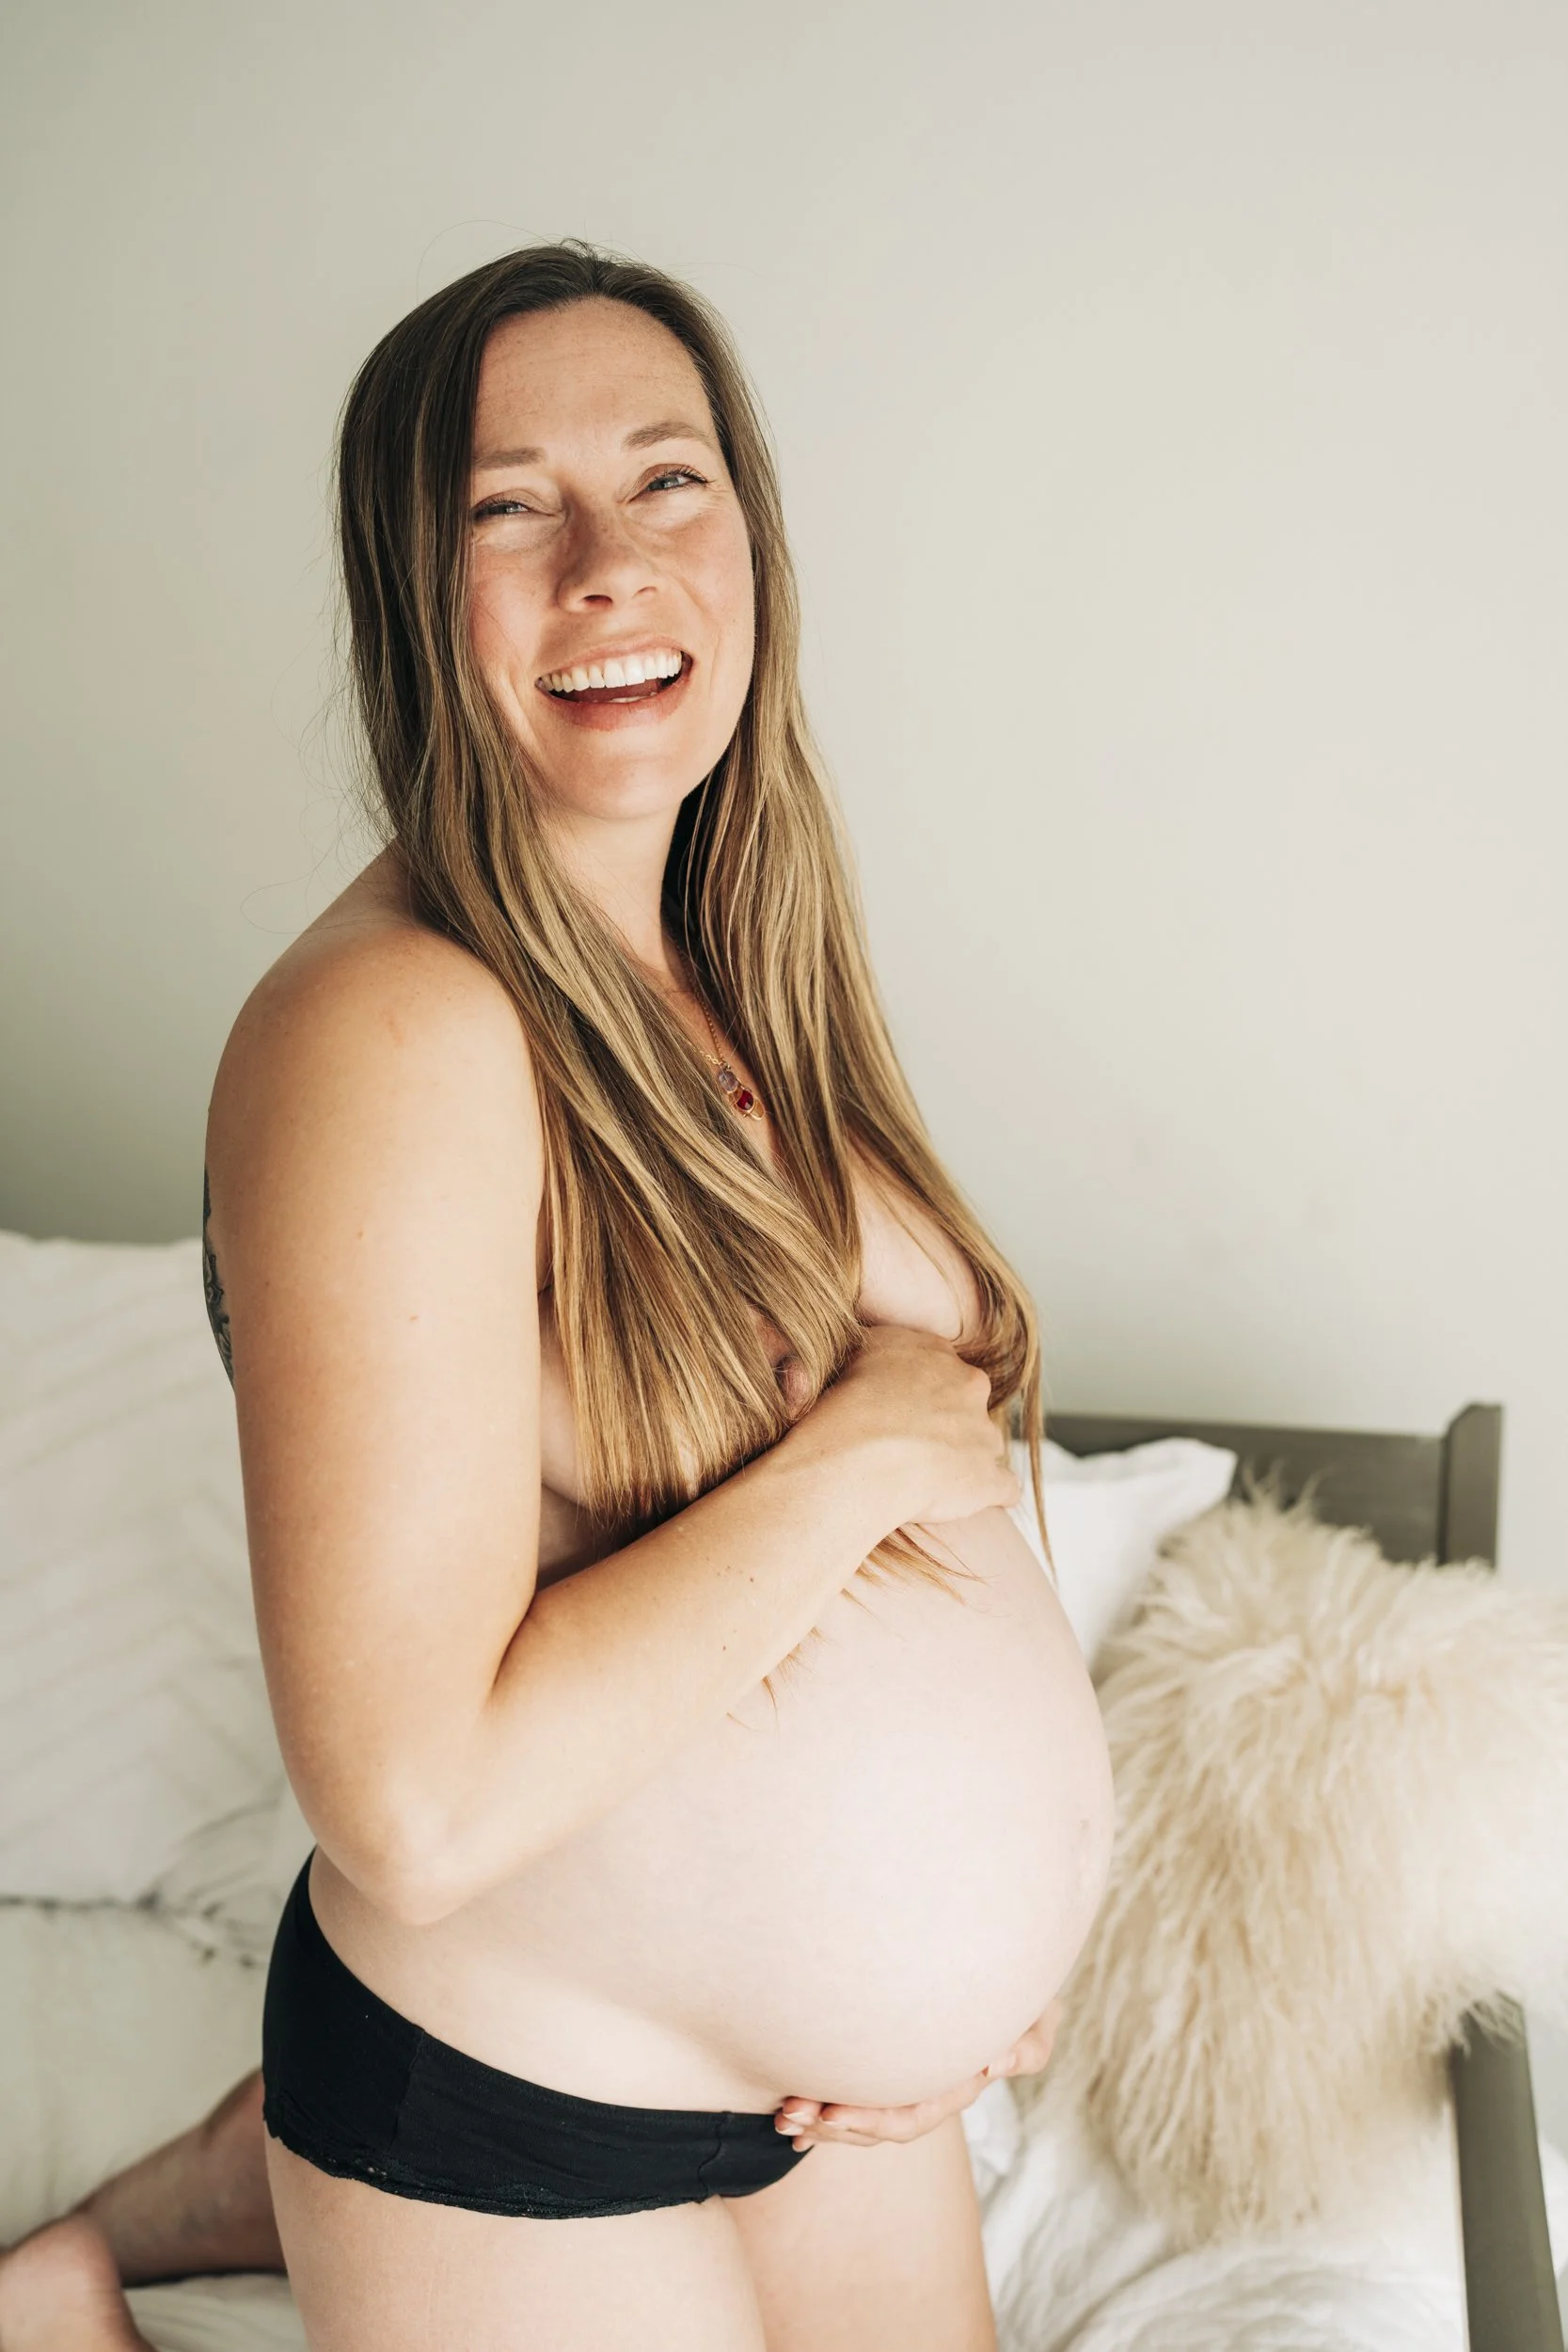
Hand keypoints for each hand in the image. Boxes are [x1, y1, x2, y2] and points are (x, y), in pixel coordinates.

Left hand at [773, 2000, 1060, 2149]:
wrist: (1014, 1976)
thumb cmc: (1025, 1999)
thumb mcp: (1037, 2022)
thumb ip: (1026, 2047)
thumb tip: (993, 2066)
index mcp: (956, 2084)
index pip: (911, 2114)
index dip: (869, 2119)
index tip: (829, 2112)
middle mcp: (929, 2089)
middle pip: (876, 2122)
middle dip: (831, 2124)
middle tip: (788, 2113)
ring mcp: (909, 2079)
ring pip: (862, 2112)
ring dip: (819, 2118)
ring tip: (782, 2114)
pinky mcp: (888, 2061)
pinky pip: (855, 2095)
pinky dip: (823, 2111)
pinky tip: (792, 2119)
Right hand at [794, 1325, 1021, 1528]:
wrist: (858, 1455)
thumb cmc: (840, 1408)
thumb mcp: (849, 1356)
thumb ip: (875, 1354)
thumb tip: (868, 1361)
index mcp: (934, 1354)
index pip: (940, 1369)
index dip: (922, 1394)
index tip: (902, 1414)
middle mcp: (967, 1386)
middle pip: (969, 1403)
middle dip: (950, 1423)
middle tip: (915, 1448)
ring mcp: (982, 1433)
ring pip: (985, 1444)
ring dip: (965, 1460)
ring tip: (930, 1482)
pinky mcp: (988, 1478)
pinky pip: (1004, 1488)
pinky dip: (990, 1496)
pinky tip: (965, 1504)